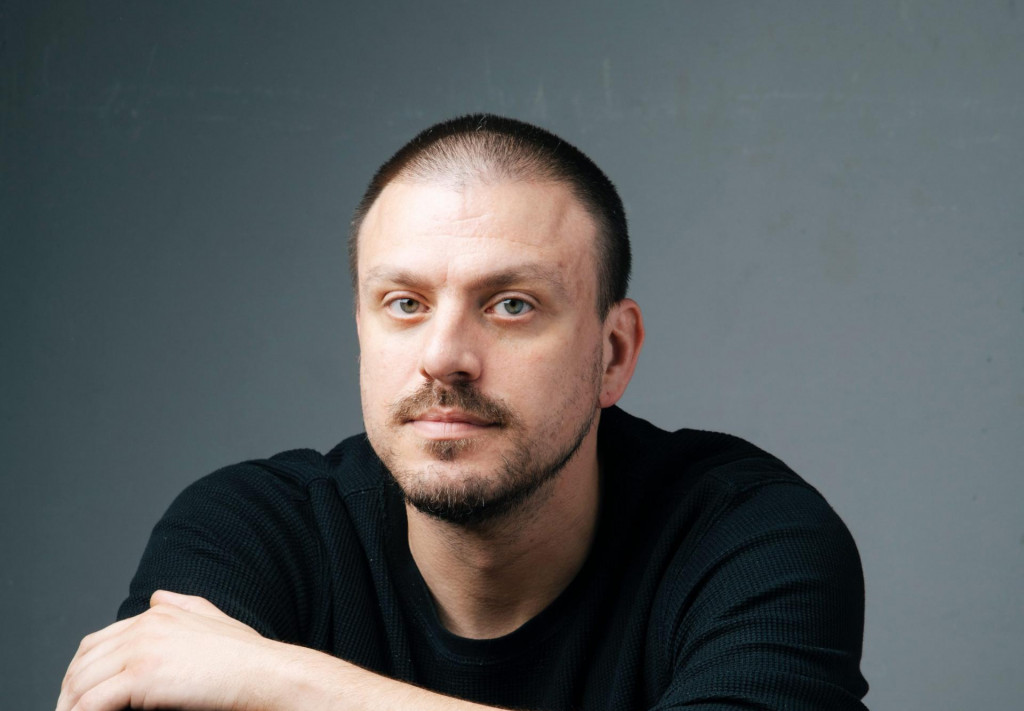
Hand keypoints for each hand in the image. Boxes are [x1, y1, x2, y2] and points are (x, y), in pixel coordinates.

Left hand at [57, 590, 295, 710]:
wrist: (264, 673)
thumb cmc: (246, 656)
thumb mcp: (213, 619)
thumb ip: (182, 604)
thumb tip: (155, 595)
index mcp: (158, 615)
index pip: (97, 641)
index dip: (79, 671)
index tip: (76, 696)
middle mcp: (145, 626)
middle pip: (84, 662)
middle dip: (69, 692)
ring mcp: (143, 650)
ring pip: (83, 683)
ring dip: (71, 706)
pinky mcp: (143, 677)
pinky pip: (94, 702)